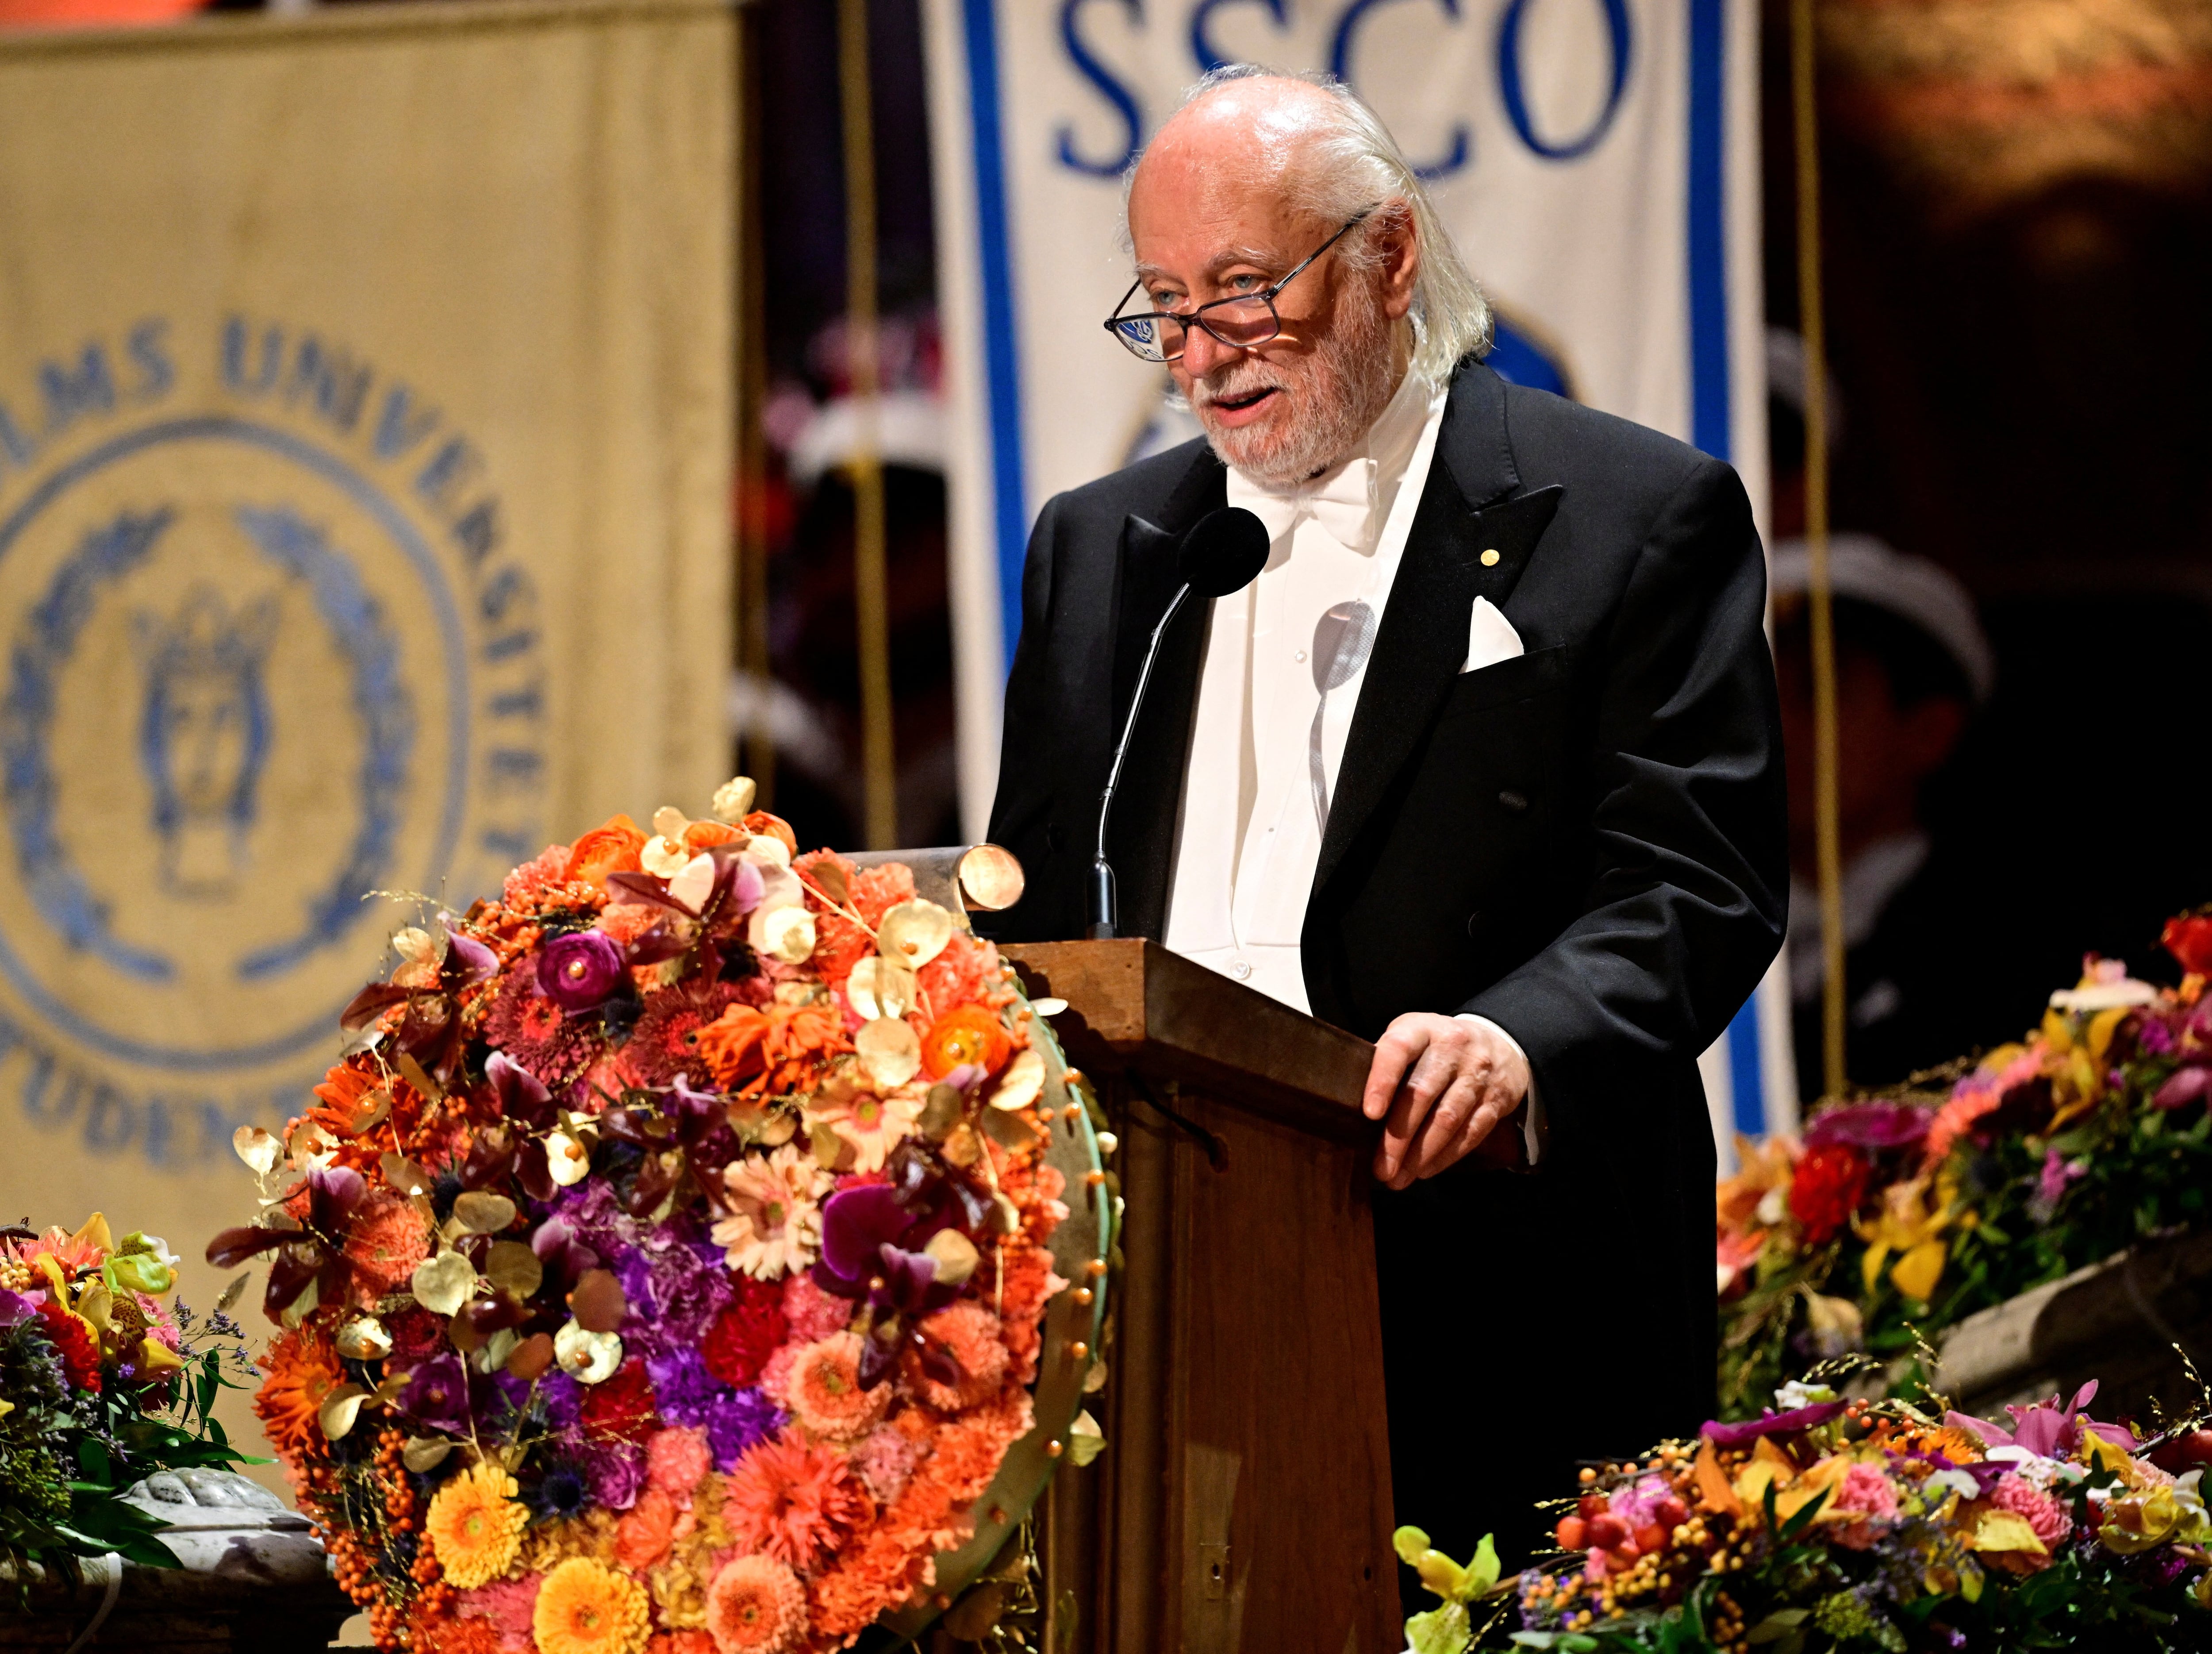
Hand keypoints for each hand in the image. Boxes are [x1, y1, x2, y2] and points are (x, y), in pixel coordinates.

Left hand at [1361, 1013, 1530, 1189]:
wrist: (1496, 1043)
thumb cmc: (1435, 1049)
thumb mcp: (1410, 1039)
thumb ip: (1385, 1064)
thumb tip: (1348, 1104)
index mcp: (1421, 1030)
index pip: (1398, 1050)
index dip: (1382, 1080)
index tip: (1370, 1113)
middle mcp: (1452, 1047)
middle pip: (1422, 1093)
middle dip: (1398, 1137)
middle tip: (1381, 1169)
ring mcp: (1478, 1072)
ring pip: (1447, 1117)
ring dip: (1421, 1154)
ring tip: (1399, 1178)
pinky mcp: (1496, 1099)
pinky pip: (1471, 1132)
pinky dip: (1446, 1155)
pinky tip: (1425, 1170)